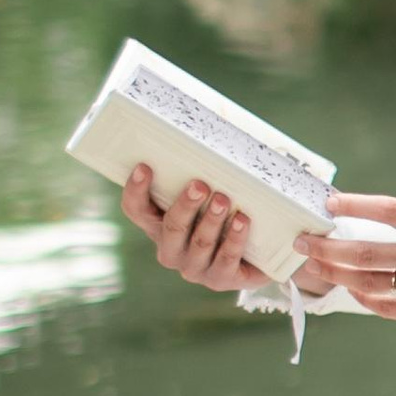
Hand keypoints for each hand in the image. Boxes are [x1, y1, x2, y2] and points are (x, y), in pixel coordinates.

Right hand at [120, 164, 334, 296]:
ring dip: (212, 220)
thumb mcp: (211, 188)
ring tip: (224, 198)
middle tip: (200, 184)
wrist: (259, 254)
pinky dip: (235, 238)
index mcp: (158, 226)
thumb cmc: (226, 212)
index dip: (136, 189)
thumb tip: (216, 116)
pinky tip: (243, 220)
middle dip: (185, 205)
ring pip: (200, 243)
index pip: (136, 210)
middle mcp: (171, 250)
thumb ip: (204, 163)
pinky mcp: (221, 280)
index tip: (145, 165)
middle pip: (170, 227)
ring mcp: (195, 268)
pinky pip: (226, 259)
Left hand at [306, 195, 395, 336]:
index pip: (386, 209)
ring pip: (368, 281)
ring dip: (336, 273)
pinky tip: (352, 289)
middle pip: (363, 250)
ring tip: (317, 266)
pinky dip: (364, 297)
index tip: (328, 202)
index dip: (352, 204)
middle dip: (326, 246)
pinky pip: (386, 307)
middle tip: (303, 241)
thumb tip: (388, 225)